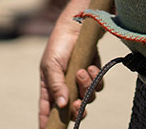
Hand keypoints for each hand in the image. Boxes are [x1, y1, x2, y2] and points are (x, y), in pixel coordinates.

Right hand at [38, 3, 101, 128]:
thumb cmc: (59, 45)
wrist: (78, 26)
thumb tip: (62, 106)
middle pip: (72, 111)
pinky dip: (96, 78)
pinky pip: (98, 86)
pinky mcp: (93, 75)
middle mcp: (65, 88)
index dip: (48, 123)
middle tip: (79, 104)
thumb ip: (56, 86)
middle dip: (77, 110)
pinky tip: (91, 67)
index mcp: (50, 88)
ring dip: (86, 86)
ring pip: (88, 99)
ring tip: (82, 71)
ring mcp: (79, 83)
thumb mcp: (51, 65)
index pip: (47, 111)